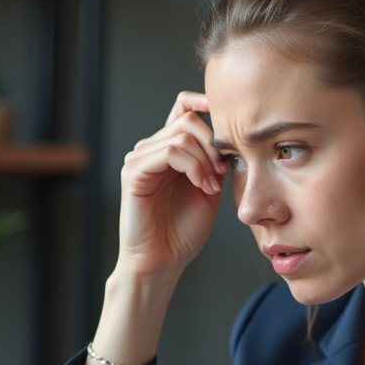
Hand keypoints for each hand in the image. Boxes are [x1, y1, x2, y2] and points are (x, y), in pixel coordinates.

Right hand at [116, 91, 226, 279]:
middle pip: (187, 120)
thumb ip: (215, 162)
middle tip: (223, 171)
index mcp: (168, 151)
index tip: (231, 117)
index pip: (182, 108)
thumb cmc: (182, 232)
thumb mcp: (209, 189)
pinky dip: (192, 167)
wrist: (162, 262)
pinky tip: (202, 186)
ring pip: (181, 136)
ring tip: (212, 186)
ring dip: (205, 160)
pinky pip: (168, 152)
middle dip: (213, 144)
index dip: (203, 102)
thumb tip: (231, 140)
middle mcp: (150, 150)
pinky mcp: (133, 173)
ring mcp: (139, 160)